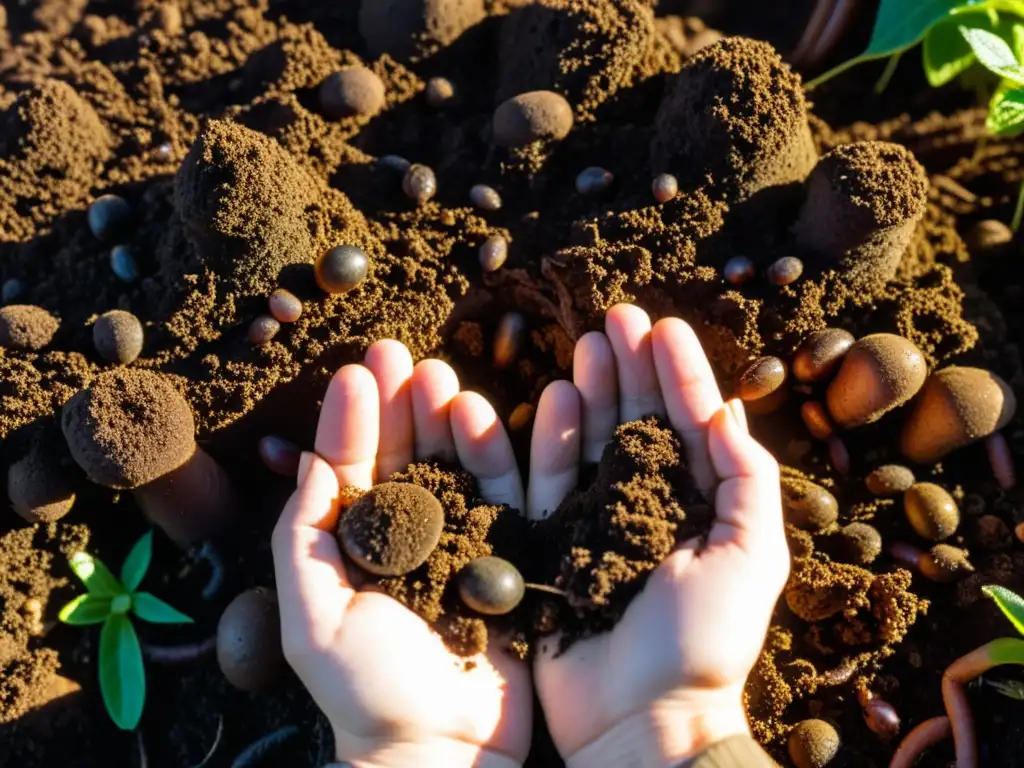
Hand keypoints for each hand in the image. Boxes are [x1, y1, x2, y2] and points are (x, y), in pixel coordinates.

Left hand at [271, 341, 531, 767]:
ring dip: (448, 417)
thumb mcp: (314, 619)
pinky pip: (510, 494)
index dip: (353, 418)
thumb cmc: (369, 694)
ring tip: (441, 374)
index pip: (352, 467)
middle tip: (399, 351)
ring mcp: (464, 541)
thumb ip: (304, 538)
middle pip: (405, 453)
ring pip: (457, 464)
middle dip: (400, 402)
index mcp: (359, 546)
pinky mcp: (512, 555)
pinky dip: (504, 452)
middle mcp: (410, 535)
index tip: (359, 368)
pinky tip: (492, 412)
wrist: (446, 751)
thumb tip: (308, 457)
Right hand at [527, 304, 789, 767]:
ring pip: (592, 440)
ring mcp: (598, 522)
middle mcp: (649, 505)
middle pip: (637, 419)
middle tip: (616, 316)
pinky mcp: (554, 544)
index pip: (690, 422)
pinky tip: (550, 396)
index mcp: (700, 504)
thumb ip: (745, 479)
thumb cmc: (706, 641)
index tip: (662, 324)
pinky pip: (549, 481)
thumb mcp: (752, 556)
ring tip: (587, 344)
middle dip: (630, 366)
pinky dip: (549, 437)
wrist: (641, 718)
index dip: (678, 371)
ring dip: (590, 389)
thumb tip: (726, 407)